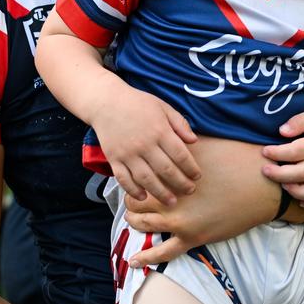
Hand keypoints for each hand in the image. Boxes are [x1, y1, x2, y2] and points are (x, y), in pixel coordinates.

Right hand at [91, 88, 200, 204]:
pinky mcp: (114, 159)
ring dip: (161, 193)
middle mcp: (144, 144)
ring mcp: (128, 153)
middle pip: (166, 170)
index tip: (197, 176)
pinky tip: (144, 196)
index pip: (180, 155)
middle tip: (190, 191)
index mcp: (159, 130)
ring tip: (171, 201)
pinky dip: (133, 190)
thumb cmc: (137, 103)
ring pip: (147, 179)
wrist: (106, 102)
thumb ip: (179, 124)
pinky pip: (124, 179)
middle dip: (180, 184)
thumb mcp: (163, 107)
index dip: (191, 168)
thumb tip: (194, 141)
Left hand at [122, 138, 280, 267]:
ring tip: (134, 219)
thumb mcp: (201, 145)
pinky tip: (135, 261)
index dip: (135, 178)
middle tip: (134, 198)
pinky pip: (163, 253)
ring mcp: (178, 220)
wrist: (259, 185)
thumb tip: (164, 137)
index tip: (137, 177)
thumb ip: (178, 145)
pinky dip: (146, 257)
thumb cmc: (233, 159)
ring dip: (135, 222)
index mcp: (169, 173)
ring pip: (141, 225)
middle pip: (134, 201)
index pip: (138, 177)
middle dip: (132, 200)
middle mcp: (168, 197)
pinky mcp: (192, 237)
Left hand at [260, 108, 303, 209]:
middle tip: (265, 171)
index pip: (296, 151)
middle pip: (302, 173)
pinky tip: (300, 201)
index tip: (265, 152)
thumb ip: (300, 121)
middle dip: (280, 174)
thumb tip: (282, 131)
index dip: (278, 153)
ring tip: (283, 185)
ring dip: (297, 192)